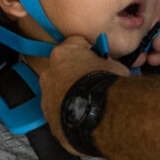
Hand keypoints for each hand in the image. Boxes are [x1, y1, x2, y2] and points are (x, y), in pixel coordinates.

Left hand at [32, 36, 131, 155]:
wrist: (98, 114)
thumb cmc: (105, 87)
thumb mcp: (113, 65)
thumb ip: (105, 61)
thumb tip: (108, 64)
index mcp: (64, 52)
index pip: (75, 44)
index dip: (88, 51)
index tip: (96, 58)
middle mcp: (49, 71)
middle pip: (62, 68)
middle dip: (75, 73)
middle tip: (91, 81)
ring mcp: (46, 94)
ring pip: (57, 90)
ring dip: (69, 93)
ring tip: (88, 101)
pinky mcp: (47, 113)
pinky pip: (57, 109)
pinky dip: (67, 110)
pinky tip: (81, 115)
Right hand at [148, 0, 159, 60]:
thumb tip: (159, 39)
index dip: (150, 10)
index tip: (143, 28)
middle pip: (154, 9)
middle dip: (146, 29)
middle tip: (138, 45)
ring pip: (157, 26)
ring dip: (150, 42)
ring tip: (143, 58)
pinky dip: (159, 48)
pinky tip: (154, 59)